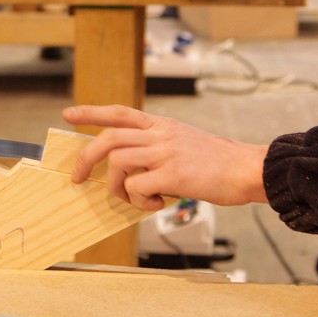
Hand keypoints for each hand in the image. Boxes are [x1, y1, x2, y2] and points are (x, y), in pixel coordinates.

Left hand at [62, 105, 268, 209]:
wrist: (249, 168)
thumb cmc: (220, 163)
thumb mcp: (184, 142)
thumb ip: (158, 149)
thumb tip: (133, 172)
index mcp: (162, 125)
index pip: (119, 112)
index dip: (91, 112)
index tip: (68, 115)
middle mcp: (160, 134)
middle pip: (109, 138)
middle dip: (86, 157)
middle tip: (79, 177)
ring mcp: (166, 153)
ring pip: (118, 161)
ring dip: (117, 186)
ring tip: (133, 198)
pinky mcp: (173, 174)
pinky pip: (137, 186)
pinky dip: (138, 199)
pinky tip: (155, 204)